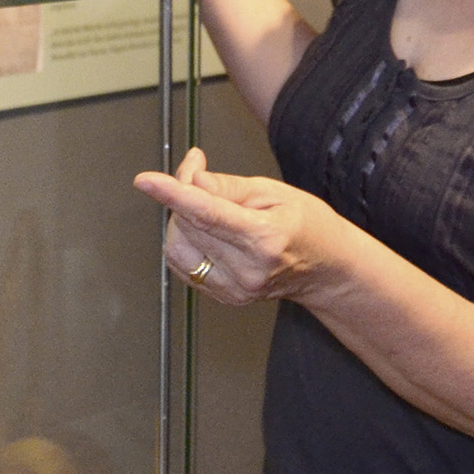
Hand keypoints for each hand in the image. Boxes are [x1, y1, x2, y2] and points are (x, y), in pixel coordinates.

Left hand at [134, 148, 343, 305]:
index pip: (207, 213)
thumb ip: (227, 187)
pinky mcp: (225, 297)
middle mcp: (247, 269)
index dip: (173, 194)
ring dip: (183, 222)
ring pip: (178, 247)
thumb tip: (192, 181)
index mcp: (264, 238)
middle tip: (199, 177)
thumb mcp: (274, 191)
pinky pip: (183, 265)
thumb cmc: (308, 226)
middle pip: (188, 225)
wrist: (327, 269)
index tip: (146, 181)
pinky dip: (187, 242)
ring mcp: (235, 288)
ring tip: (210, 212)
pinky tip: (209, 234)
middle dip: (184, 196)